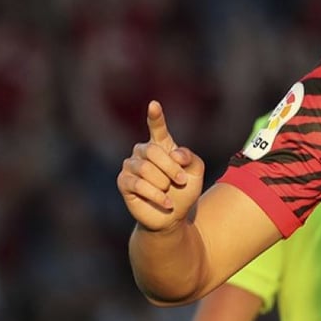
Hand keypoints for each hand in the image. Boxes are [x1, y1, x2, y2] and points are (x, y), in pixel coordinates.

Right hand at [118, 100, 204, 230]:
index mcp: (161, 145)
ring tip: (170, 191)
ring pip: (145, 168)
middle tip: (181, 180)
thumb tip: (174, 153)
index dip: (155, 116)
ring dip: (163, 182)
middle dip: (171, 168)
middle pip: (153, 151)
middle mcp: (143, 152)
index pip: (157, 127)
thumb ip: (191, 158)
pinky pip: (138, 184)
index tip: (154, 104)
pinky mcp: (124, 182)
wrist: (173, 215)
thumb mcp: (196, 173)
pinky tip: (166, 201)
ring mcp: (131, 166)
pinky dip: (156, 194)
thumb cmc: (184, 190)